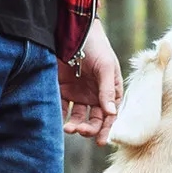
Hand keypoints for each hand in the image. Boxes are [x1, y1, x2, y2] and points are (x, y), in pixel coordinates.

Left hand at [59, 19, 123, 145]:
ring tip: (70, 128)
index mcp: (110, 90)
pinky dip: (61, 118)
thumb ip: (107, 90)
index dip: (107, 128)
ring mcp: (79, 93)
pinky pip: (62, 109)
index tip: (102, 141)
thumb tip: (111, 113)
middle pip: (94, 119)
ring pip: (78, 117)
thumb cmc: (96, 46)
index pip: (111, 114)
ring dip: (76, 126)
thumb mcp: (105, 66)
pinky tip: (60, 123)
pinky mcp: (62, 90)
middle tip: (82, 131)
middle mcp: (95, 95)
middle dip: (90, 129)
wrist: (73, 31)